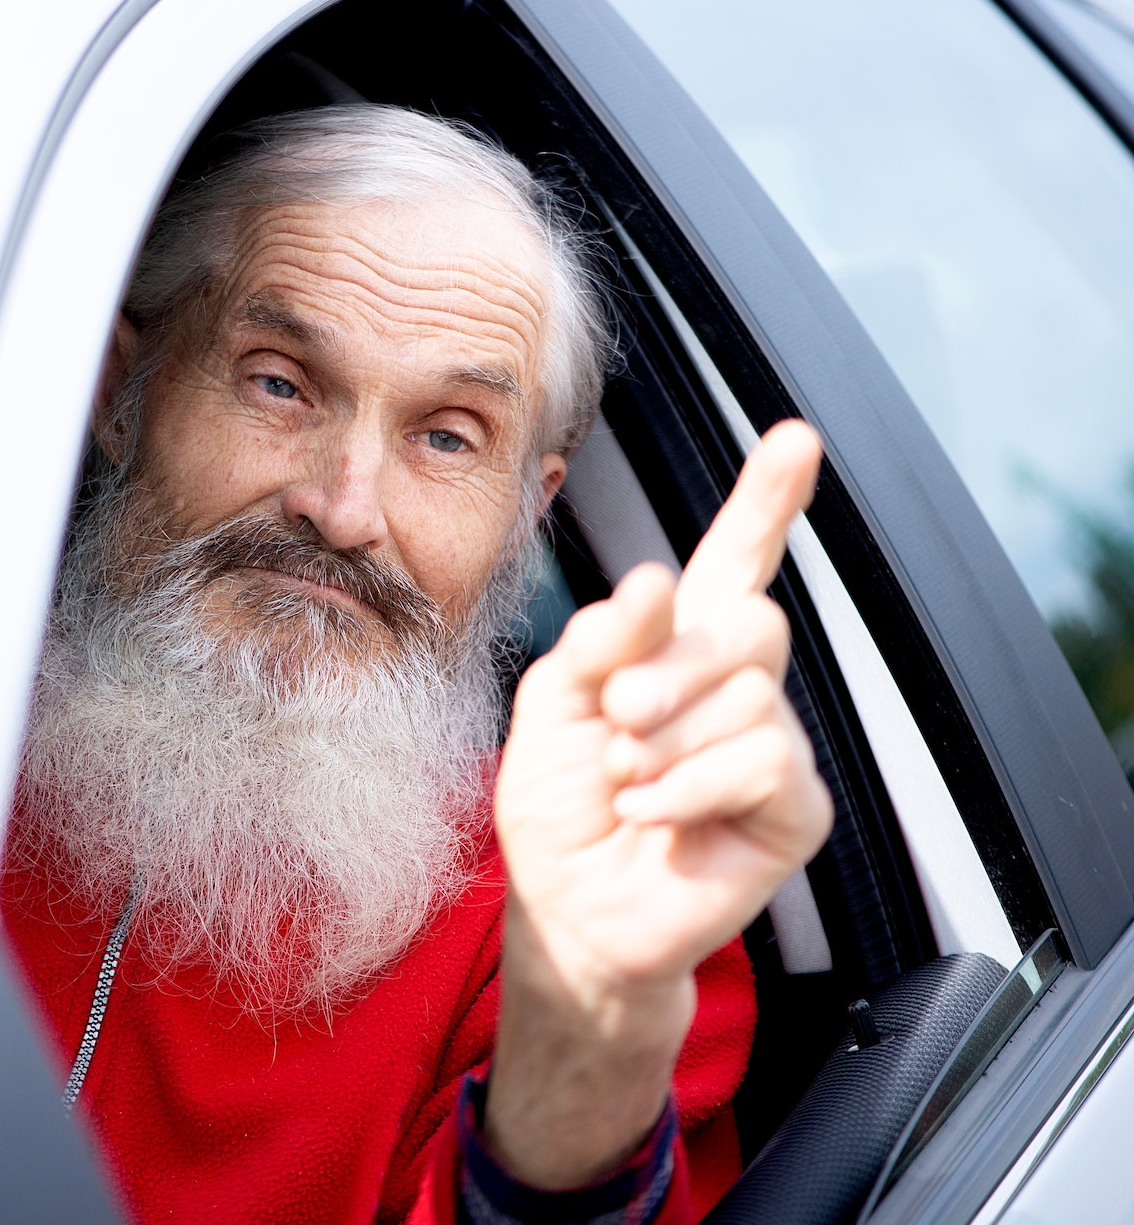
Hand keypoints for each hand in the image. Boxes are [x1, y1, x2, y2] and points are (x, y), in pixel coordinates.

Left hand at [481, 420, 833, 1188]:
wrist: (568, 908)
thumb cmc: (557, 808)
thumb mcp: (549, 706)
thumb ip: (596, 640)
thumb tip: (656, 580)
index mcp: (673, 645)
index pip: (732, 559)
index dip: (765, 500)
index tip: (796, 437)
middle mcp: (734, 684)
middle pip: (748, 620)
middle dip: (669, 669)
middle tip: (615, 720)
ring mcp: (772, 741)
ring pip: (748, 696)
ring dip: (663, 744)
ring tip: (626, 783)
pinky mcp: (794, 807)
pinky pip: (762, 760)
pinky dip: (689, 786)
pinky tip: (653, 814)